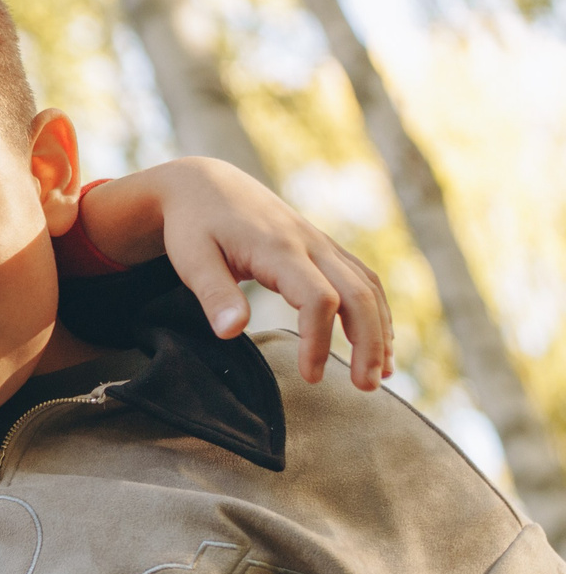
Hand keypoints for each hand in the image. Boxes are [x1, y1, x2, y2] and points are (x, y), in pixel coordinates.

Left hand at [81, 159, 392, 388]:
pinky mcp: (322, 248)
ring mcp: (321, 244)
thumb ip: (214, 295)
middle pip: (359, 294)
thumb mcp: (192, 259)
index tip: (310, 377)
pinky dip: (375, 310)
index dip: (320, 340)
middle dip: (368, 342)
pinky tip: (380, 341)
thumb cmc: (194, 225)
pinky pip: (362, 278)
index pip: (319, 298)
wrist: (205, 184)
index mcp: (279, 248)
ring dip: (380, 330)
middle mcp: (311, 244)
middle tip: (365, 389)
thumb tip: (232, 334)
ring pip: (368, 286)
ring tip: (380, 375)